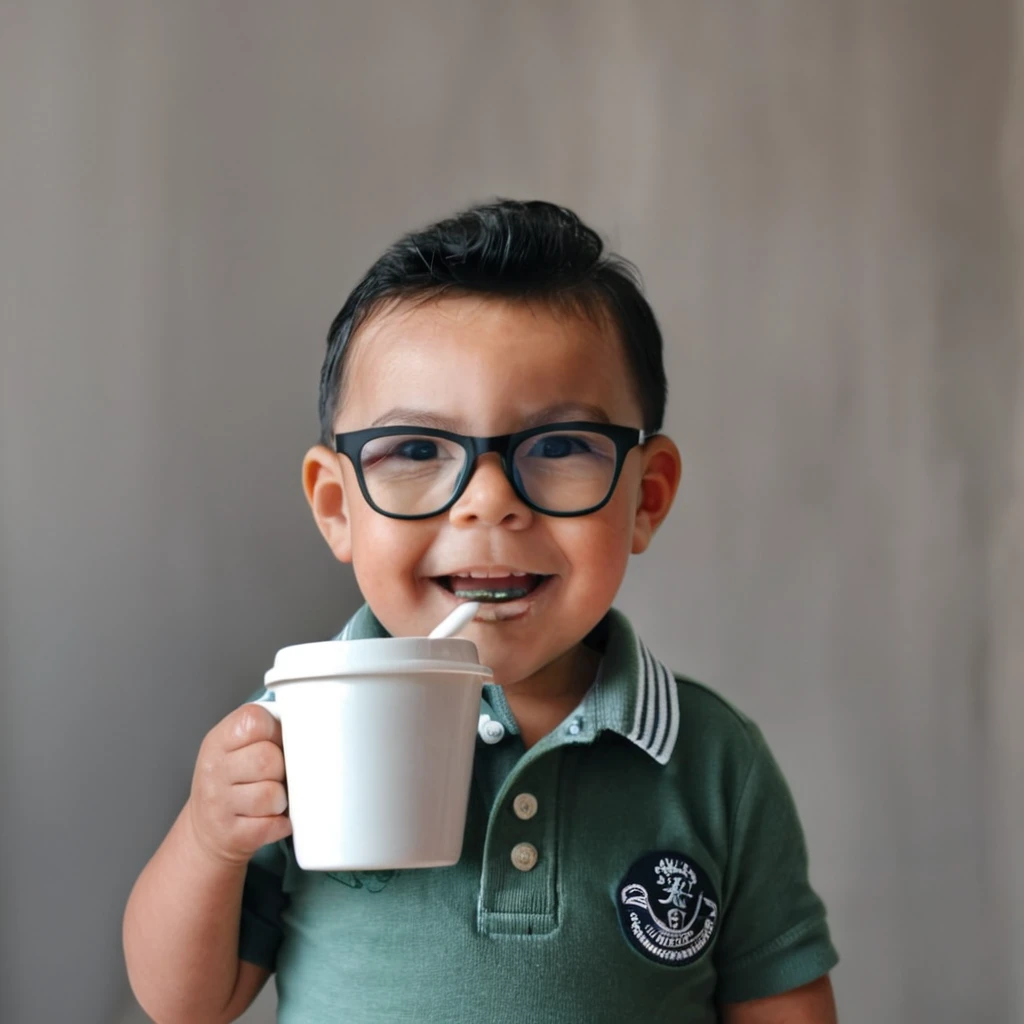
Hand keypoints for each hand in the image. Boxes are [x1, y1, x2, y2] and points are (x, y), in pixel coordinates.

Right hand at [187, 704, 291, 866]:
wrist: (208, 832)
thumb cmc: (234, 782)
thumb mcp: (236, 748)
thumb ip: (265, 731)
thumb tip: (310, 727)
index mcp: (217, 741)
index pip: (254, 721)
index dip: (274, 731)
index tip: (276, 742)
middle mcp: (213, 771)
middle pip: (267, 758)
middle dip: (281, 769)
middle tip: (275, 776)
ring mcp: (218, 804)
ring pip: (271, 794)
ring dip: (280, 799)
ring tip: (272, 799)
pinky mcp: (232, 835)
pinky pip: (273, 825)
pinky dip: (280, 824)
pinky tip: (270, 819)